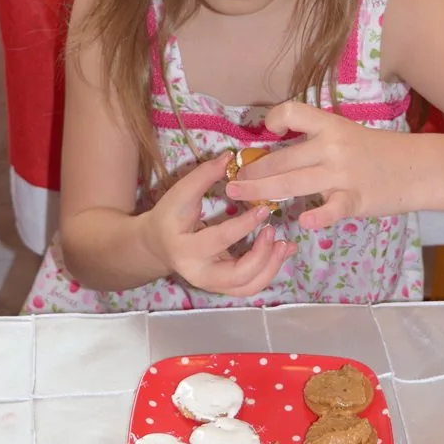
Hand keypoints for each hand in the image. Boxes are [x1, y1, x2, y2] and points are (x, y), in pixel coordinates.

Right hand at [146, 152, 296, 296]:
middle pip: (238, 276)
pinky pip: (251, 285)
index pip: (219, 239)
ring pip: (249, 286)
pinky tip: (282, 250)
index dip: (244, 225)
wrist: (158, 244)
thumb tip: (230, 157)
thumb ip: (203, 175)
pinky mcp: (224, 286)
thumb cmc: (170, 215)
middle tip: (272, 230)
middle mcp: (199, 274)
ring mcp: (213, 284)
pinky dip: (270, 269)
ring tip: (285, 243)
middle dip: (262, 255)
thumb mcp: (180, 193)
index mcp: (185, 249)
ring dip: (272, 266)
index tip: (263, 208)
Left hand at [225, 102, 410, 229]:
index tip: (264, 132)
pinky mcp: (355, 199)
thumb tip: (276, 149)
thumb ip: (316, 140)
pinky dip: (318, 217)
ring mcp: (343, 174)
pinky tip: (303, 223)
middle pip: (282, 159)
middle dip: (252, 171)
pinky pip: (332, 209)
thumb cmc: (377, 152)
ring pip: (293, 183)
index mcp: (330, 126)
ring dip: (262, 191)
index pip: (294, 113)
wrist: (417, 168)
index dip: (275, 119)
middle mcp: (332, 147)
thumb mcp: (346, 134)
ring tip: (240, 197)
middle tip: (233, 182)